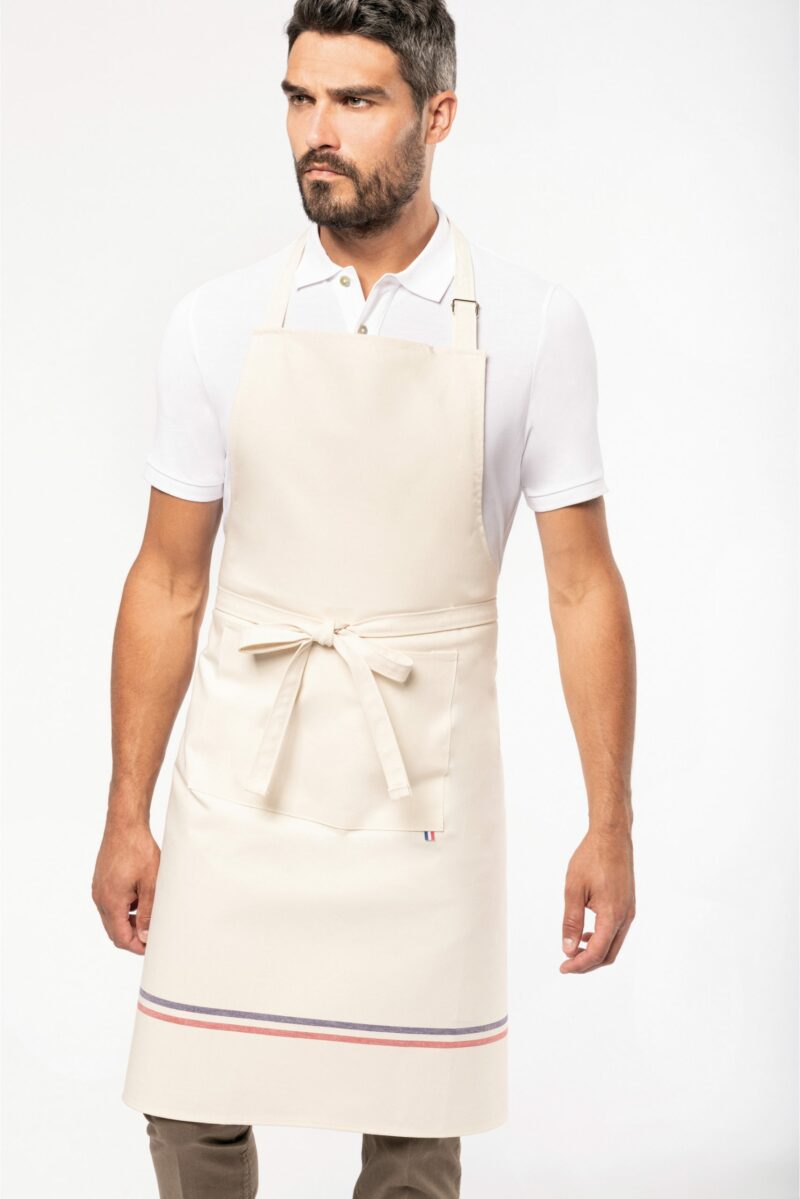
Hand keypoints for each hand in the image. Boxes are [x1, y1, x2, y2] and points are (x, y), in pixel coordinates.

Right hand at [92, 815, 160, 954]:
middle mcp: (100, 898)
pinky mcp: (101, 881)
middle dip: (133, 937)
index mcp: (111, 902)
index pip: (120, 938)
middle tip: (152, 934)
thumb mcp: (151, 883)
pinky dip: (124, 908)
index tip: (151, 946)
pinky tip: (140, 897)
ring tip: (150, 913)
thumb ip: (148, 912)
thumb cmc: (139, 850)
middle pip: (114, 931)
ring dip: (129, 922)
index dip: (136, 946)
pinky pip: (110, 904)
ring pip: (112, 918)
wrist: (125, 825)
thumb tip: (145, 936)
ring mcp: (98, 889)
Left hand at [560, 825, 634, 973]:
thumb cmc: (592, 858)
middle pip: (609, 955)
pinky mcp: (628, 905)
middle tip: (567, 963)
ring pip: (614, 945)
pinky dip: (602, 939)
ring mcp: (629, 911)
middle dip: (587, 963)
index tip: (563, 967)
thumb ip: (571, 921)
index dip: (579, 964)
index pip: (597, 952)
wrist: (612, 837)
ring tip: (574, 948)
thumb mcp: (574, 890)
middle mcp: (625, 917)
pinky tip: (587, 933)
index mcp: (612, 914)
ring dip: (595, 952)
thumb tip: (568, 949)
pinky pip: (617, 932)